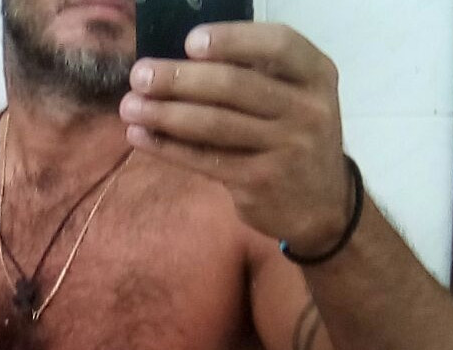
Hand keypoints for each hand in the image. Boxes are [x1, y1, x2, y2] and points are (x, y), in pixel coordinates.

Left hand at [119, 22, 353, 256]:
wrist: (322, 207)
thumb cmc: (295, 141)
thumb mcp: (297, 101)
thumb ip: (258, 78)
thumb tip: (183, 61)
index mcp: (316, 76)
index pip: (278, 45)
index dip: (233, 39)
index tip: (190, 42)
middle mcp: (306, 110)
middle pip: (236, 86)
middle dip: (181, 78)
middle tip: (140, 75)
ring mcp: (284, 149)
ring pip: (215, 125)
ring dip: (166, 114)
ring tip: (130, 106)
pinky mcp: (258, 182)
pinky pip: (205, 160)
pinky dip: (169, 148)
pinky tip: (141, 137)